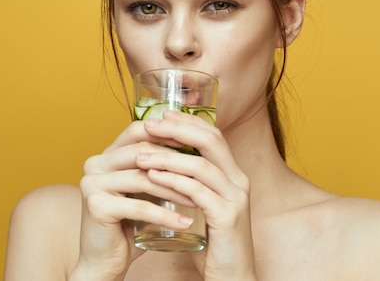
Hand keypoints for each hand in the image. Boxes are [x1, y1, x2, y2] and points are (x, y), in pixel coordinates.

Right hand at [73, 120, 199, 279]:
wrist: (105, 260)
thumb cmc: (128, 224)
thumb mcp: (143, 190)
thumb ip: (156, 169)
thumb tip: (195, 148)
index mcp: (105, 154)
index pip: (137, 130)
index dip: (167, 133)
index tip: (196, 144)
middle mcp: (95, 163)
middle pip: (142, 151)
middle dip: (176, 162)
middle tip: (204, 172)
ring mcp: (92, 183)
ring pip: (143, 178)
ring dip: (176, 189)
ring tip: (200, 199)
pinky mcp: (96, 205)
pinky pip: (139, 207)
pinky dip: (166, 216)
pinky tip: (186, 223)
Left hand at [134, 110, 257, 280]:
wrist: (232, 277)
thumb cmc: (213, 244)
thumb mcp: (204, 206)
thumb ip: (192, 184)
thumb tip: (163, 162)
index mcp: (233, 175)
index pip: (213, 135)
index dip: (187, 121)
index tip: (161, 115)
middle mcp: (239, 181)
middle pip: (211, 140)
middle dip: (177, 128)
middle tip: (149, 125)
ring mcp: (236, 199)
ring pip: (200, 165)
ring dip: (167, 156)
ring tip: (140, 154)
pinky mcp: (228, 218)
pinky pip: (197, 191)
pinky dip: (173, 181)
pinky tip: (153, 177)